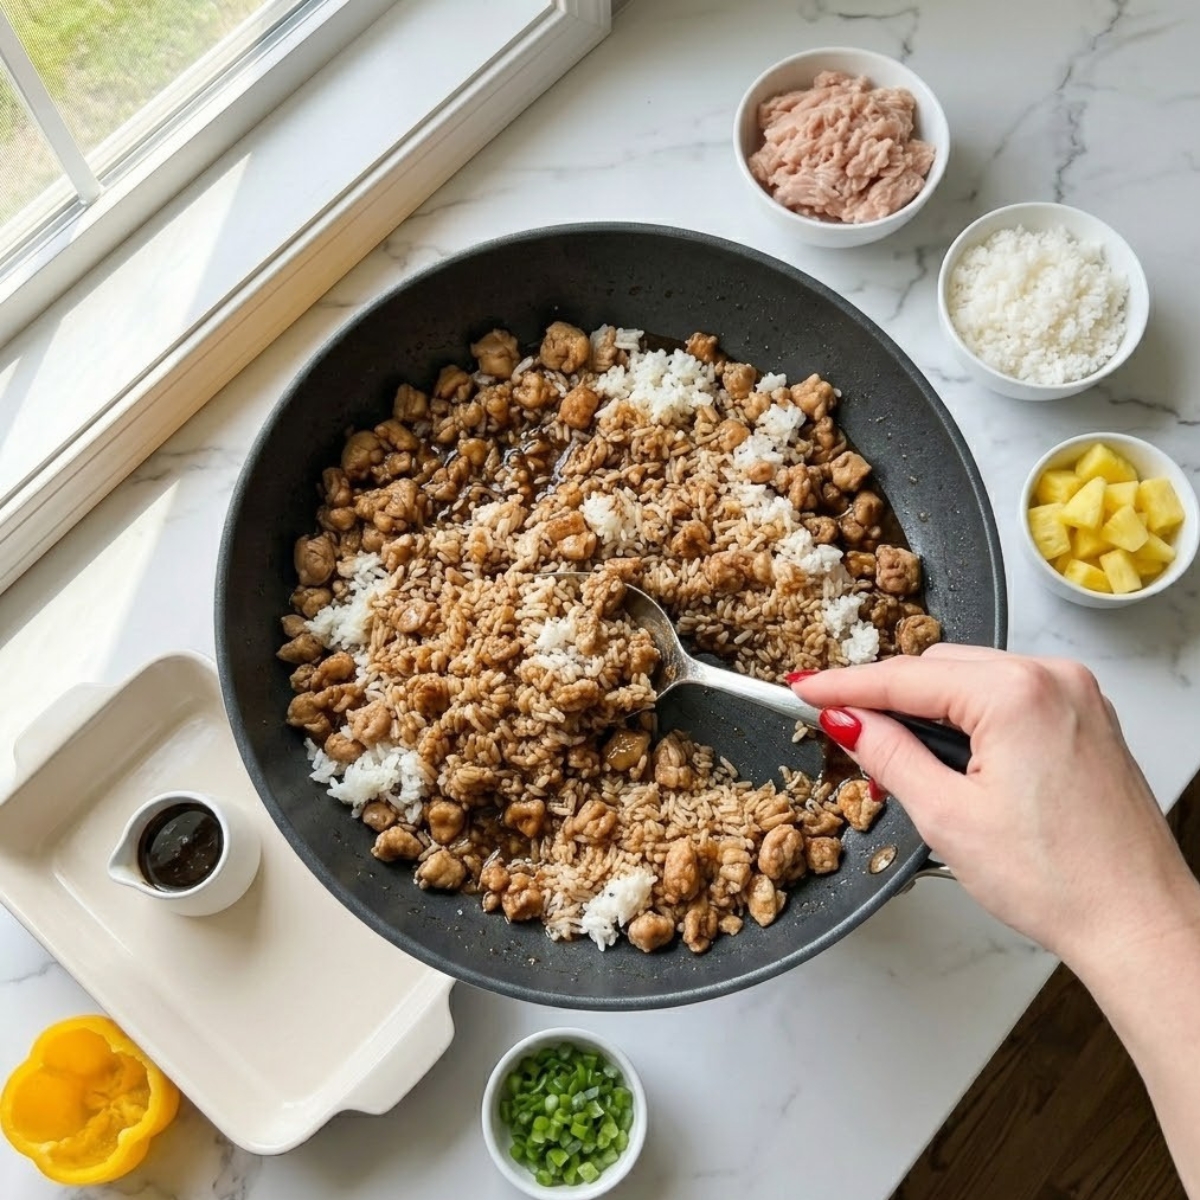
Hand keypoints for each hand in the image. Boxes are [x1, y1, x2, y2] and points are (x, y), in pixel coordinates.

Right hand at [792, 645, 1196, 971]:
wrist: (1138, 923)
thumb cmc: (1062, 882)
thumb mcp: (947, 816)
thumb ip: (888, 754)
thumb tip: (848, 721)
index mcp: (1017, 694)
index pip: (905, 677)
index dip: (844, 685)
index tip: (804, 689)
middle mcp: (1053, 680)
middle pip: (939, 669)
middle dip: (889, 701)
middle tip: (848, 737)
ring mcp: (1077, 697)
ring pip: (973, 681)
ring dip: (931, 713)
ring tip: (904, 767)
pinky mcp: (1086, 719)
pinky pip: (1009, 698)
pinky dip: (972, 720)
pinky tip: (954, 762)